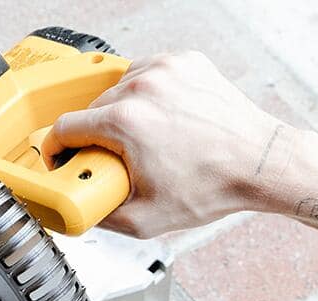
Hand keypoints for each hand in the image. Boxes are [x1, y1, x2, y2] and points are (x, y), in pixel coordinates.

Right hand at [44, 50, 288, 236]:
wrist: (262, 163)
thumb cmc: (213, 185)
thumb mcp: (143, 220)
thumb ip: (98, 216)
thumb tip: (75, 211)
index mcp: (125, 121)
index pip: (65, 126)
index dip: (55, 147)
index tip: (61, 157)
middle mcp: (143, 87)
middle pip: (91, 107)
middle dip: (93, 135)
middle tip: (111, 159)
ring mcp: (167, 70)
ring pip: (118, 88)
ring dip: (118, 112)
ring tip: (138, 138)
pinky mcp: (186, 62)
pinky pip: (147, 74)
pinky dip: (145, 94)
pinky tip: (158, 117)